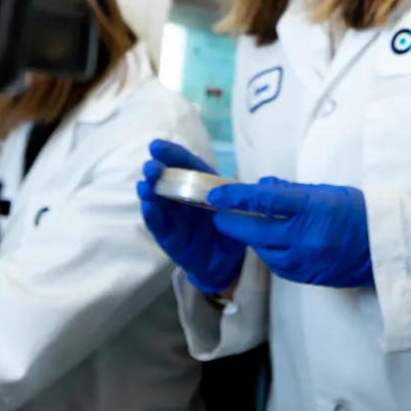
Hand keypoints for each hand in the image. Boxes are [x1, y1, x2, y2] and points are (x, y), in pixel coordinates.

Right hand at [137, 140, 244, 296]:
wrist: (226, 264)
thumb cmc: (230, 232)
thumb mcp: (240, 213)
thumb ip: (244, 199)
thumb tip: (264, 183)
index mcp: (200, 186)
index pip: (186, 165)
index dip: (172, 154)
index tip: (156, 146)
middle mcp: (182, 198)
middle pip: (167, 180)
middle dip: (157, 171)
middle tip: (151, 166)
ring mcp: (172, 217)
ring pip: (157, 200)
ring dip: (150, 191)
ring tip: (145, 185)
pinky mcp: (167, 236)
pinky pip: (157, 223)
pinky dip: (151, 213)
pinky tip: (148, 204)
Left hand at [208, 177, 371, 288]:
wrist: (385, 247)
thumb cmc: (358, 212)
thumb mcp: (327, 192)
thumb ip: (291, 191)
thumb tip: (260, 187)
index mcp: (311, 209)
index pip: (265, 201)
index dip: (236, 197)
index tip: (215, 193)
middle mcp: (304, 237)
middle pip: (256, 232)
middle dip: (232, 223)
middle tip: (219, 214)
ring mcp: (305, 261)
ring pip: (264, 252)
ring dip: (251, 240)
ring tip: (246, 228)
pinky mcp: (307, 277)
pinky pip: (278, 267)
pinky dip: (269, 254)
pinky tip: (269, 246)